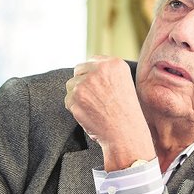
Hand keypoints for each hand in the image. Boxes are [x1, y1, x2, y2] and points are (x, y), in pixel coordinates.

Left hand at [65, 56, 155, 170]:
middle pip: (79, 70)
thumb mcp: (124, 83)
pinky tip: (89, 114)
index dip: (94, 75)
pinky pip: (68, 99)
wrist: (125, 133)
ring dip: (78, 96)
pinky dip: (75, 108)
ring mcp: (86, 82)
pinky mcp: (75, 96)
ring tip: (94, 107)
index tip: (101, 88)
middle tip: (96, 99)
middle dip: (83, 83)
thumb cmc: (125, 111)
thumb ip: (106, 71)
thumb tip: (83, 70)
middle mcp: (100, 69)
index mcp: (115, 63)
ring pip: (71, 84)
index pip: (93, 60)